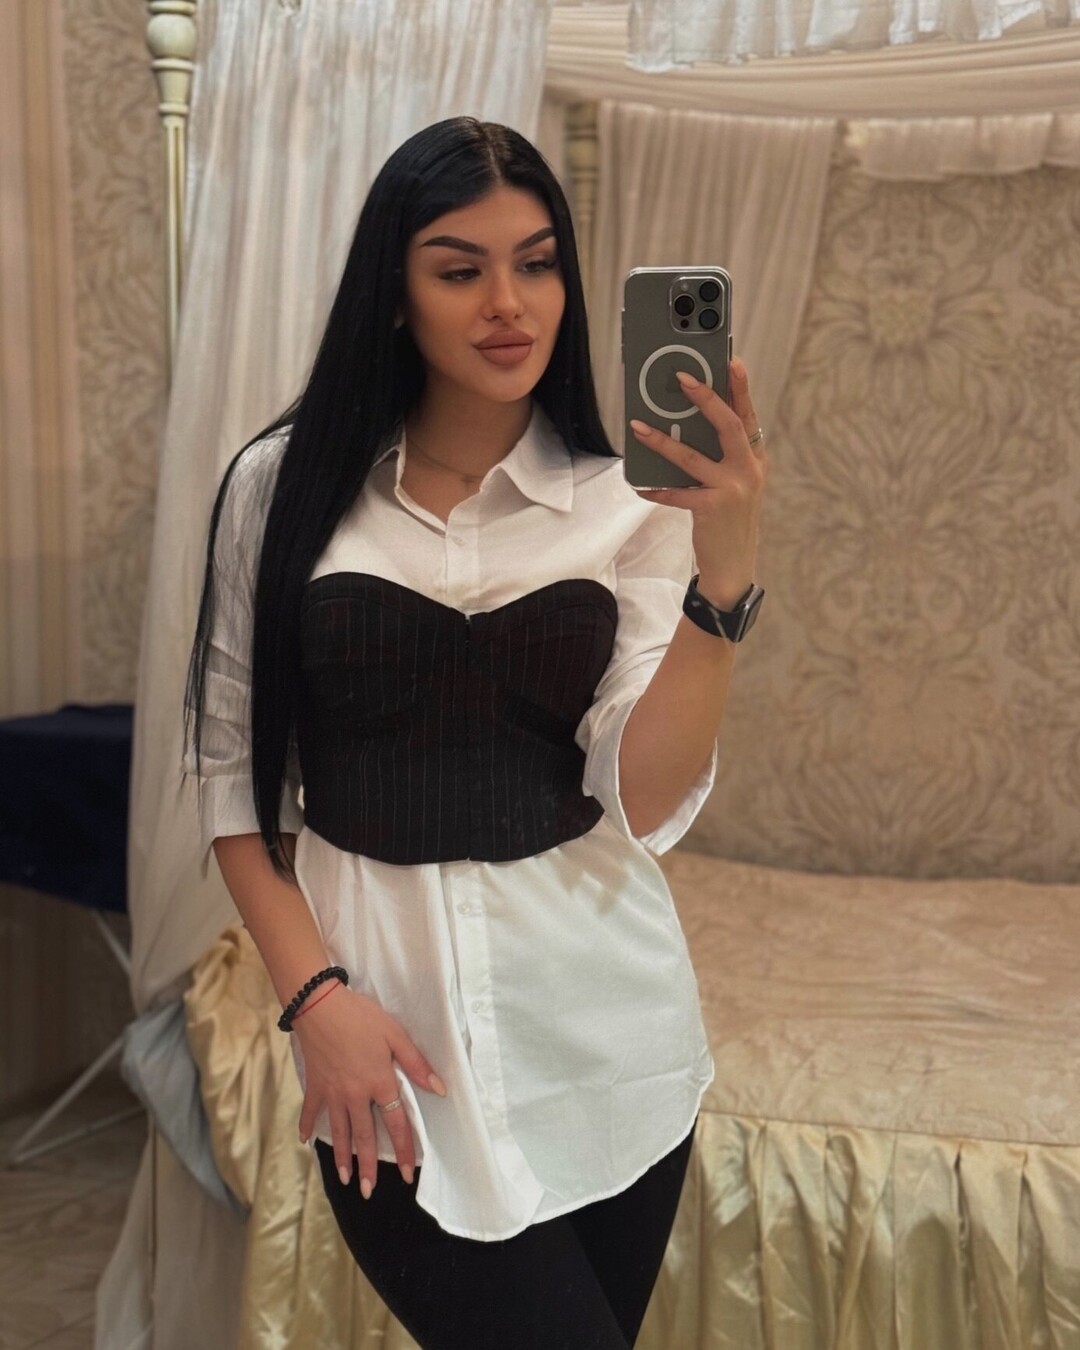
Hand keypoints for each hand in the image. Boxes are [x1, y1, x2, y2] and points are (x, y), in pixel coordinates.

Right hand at [293, 982, 446, 1197]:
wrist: (320, 1006)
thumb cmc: (361, 1017)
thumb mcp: (395, 1035)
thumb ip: (416, 1064)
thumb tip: (439, 1089)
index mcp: (379, 1083)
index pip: (396, 1123)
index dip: (403, 1149)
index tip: (406, 1173)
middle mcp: (355, 1095)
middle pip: (364, 1137)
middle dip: (368, 1167)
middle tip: (369, 1191)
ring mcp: (332, 1092)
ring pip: (339, 1131)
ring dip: (342, 1157)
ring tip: (345, 1179)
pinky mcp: (315, 1084)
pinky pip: (311, 1111)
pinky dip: (308, 1127)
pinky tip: (306, 1142)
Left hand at [630, 357, 769, 609]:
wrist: (734, 566)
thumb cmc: (729, 521)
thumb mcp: (736, 485)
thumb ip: (722, 458)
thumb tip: (685, 429)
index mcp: (756, 460)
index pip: (748, 417)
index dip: (741, 388)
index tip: (731, 360)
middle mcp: (749, 471)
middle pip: (729, 425)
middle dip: (706, 399)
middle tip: (683, 378)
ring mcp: (733, 490)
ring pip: (693, 457)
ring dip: (662, 441)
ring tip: (639, 427)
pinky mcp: (712, 509)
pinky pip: (676, 493)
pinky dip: (656, 489)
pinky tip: (640, 486)